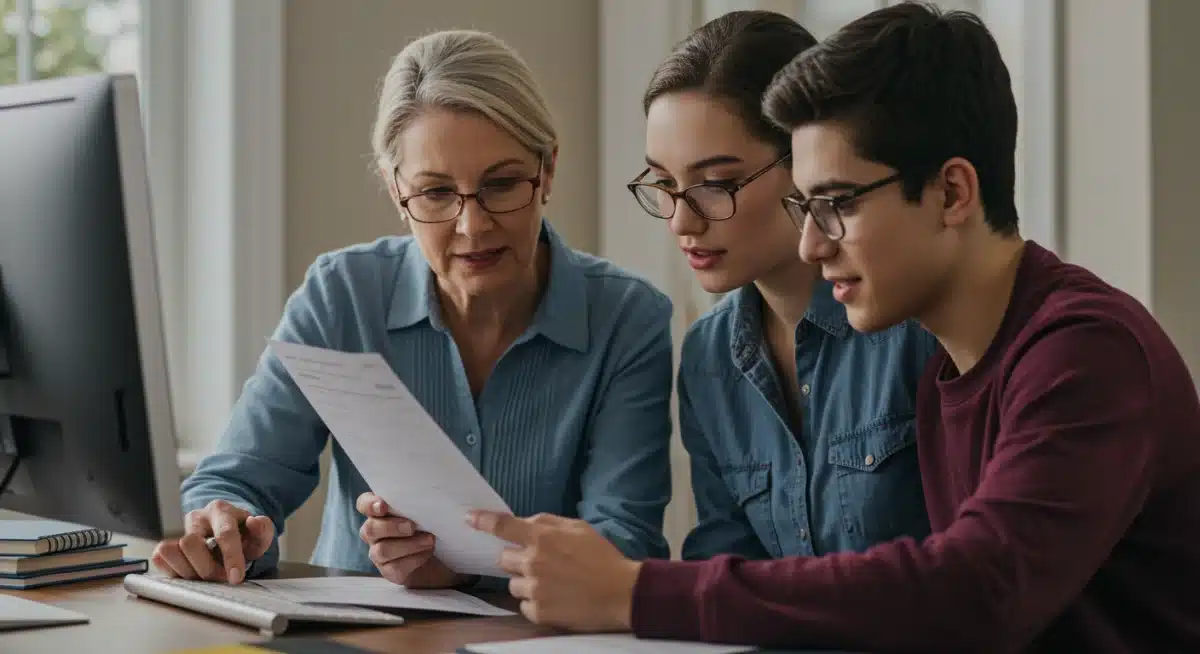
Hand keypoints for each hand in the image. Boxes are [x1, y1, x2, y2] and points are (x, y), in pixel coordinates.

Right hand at [151, 499, 273, 583]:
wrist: (226, 531)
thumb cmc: (243, 534)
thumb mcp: (260, 532)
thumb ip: (263, 529)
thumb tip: (255, 522)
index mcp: (222, 511)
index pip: (224, 533)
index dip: (231, 557)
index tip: (236, 577)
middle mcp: (197, 518)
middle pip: (190, 543)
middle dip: (207, 567)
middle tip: (221, 577)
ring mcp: (179, 531)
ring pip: (171, 551)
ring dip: (189, 571)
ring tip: (206, 576)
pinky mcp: (167, 545)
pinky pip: (159, 557)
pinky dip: (173, 570)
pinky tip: (191, 573)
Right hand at [356, 492, 469, 588]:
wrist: (443, 555)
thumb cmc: (434, 524)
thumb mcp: (433, 509)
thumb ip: (433, 502)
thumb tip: (460, 512)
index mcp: (380, 512)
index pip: (363, 504)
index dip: (370, 504)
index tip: (383, 506)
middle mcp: (374, 532)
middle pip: (370, 529)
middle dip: (392, 527)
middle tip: (413, 526)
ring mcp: (379, 553)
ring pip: (381, 551)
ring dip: (408, 545)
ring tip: (429, 541)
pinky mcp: (389, 571)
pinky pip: (394, 568)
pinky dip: (413, 560)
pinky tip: (427, 554)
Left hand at [467, 511, 640, 631]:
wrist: (621, 592)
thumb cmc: (602, 558)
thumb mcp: (579, 528)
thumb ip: (549, 522)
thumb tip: (526, 521)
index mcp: (542, 537)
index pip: (502, 526)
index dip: (482, 520)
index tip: (468, 518)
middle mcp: (533, 562)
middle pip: (503, 558)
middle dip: (516, 559)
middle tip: (538, 562)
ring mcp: (534, 589)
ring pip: (513, 584)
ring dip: (526, 582)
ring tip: (552, 583)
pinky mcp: (538, 612)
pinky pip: (523, 605)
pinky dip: (535, 602)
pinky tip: (555, 598)